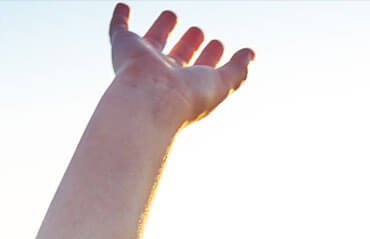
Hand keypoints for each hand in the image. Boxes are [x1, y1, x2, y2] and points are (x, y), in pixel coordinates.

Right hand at [109, 3, 254, 127]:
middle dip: (189, 43)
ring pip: (153, 40)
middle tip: (198, 30)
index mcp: (188, 84)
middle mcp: (166, 74)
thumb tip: (251, 54)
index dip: (211, 57)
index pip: (201, 68)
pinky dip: (120, 17)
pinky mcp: (124, 46)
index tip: (219, 44)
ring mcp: (144, 60)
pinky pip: (119, 28)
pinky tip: (123, 6)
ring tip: (171, 15)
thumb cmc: (188, 96)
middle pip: (178, 55)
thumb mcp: (221, 83)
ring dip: (163, 28)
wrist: (151, 98)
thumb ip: (237, 69)